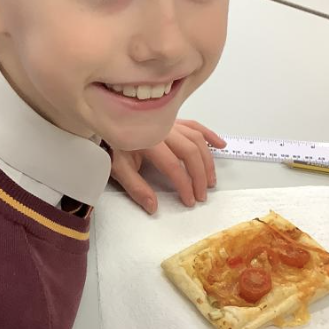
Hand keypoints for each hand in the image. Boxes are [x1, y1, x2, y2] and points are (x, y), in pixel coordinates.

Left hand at [111, 120, 225, 214]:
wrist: (108, 125)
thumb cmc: (112, 147)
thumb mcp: (118, 169)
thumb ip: (136, 188)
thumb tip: (153, 207)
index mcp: (148, 141)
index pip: (172, 165)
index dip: (183, 184)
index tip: (189, 200)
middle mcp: (162, 130)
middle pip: (190, 151)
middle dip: (199, 176)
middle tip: (202, 195)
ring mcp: (169, 123)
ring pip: (196, 139)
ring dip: (207, 160)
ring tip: (210, 180)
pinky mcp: (173, 121)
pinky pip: (195, 126)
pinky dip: (209, 135)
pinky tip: (220, 145)